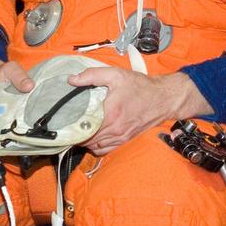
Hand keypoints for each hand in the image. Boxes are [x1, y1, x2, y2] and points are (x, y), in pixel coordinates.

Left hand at [69, 67, 210, 156]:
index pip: (83, 126)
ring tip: (76, 131)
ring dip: (83, 141)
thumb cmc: (140, 86)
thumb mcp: (116, 75)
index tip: (63, 119)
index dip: (70, 125)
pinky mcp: (124, 140)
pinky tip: (90, 137)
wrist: (163, 98)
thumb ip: (92, 75)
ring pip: (93, 146)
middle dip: (74, 133)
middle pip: (86, 139)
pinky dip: (94, 146)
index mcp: (110, 112)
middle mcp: (114, 128)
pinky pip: (104, 150)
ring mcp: (120, 137)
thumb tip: (72, 80)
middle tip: (66, 124)